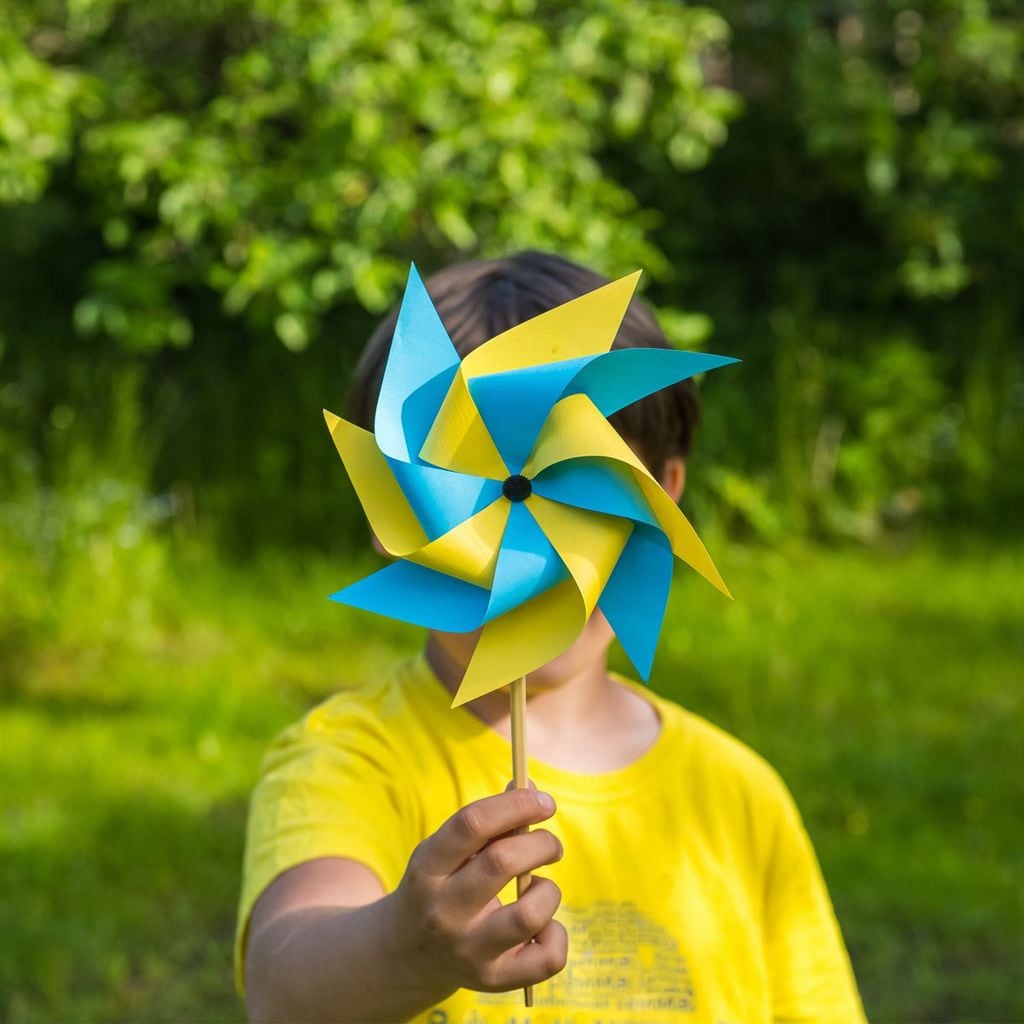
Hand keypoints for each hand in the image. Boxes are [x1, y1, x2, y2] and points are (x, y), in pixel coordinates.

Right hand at [390, 788, 566, 993]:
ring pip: (528, 915)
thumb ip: (488, 822)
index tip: (545, 802)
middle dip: (541, 844)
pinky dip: (557, 935)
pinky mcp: (492, 980)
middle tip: (551, 844)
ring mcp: (467, 950)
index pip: (472, 824)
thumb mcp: (447, 851)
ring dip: (548, 891)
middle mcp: (443, 911)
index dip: (515, 805)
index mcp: (428, 868)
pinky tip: (544, 926)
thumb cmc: (441, 886)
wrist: (407, 954)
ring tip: (541, 888)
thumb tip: (531, 788)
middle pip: (502, 863)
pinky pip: (545, 958)